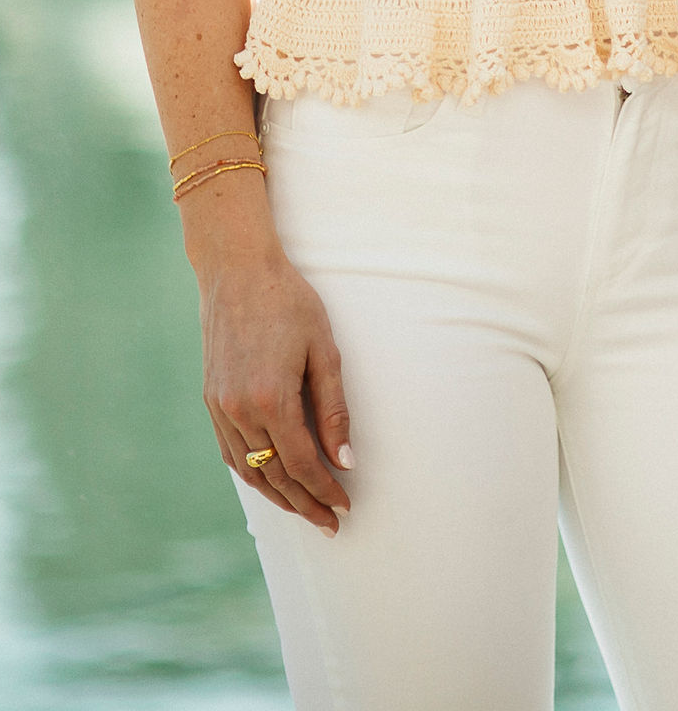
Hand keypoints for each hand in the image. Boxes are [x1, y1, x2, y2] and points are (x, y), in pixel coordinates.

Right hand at [195, 231, 352, 533]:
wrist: (237, 274)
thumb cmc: (291, 305)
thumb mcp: (325, 352)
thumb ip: (334, 409)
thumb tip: (346, 459)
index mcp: (270, 399)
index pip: (300, 463)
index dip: (324, 489)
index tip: (345, 506)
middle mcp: (238, 411)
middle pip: (273, 475)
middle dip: (304, 503)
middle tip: (330, 523)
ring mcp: (219, 408)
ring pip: (249, 469)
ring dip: (277, 495)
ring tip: (305, 510)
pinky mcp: (211, 401)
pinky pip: (230, 451)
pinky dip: (252, 472)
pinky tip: (270, 482)